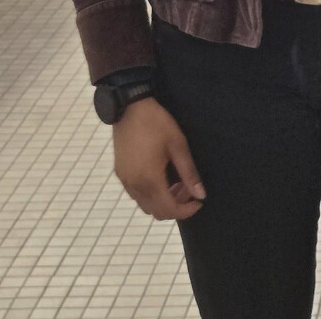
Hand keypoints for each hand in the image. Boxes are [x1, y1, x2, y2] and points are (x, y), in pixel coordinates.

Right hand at [113, 96, 206, 219]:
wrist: (128, 107)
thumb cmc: (156, 123)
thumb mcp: (178, 145)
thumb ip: (189, 173)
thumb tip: (201, 195)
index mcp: (150, 180)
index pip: (170, 210)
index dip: (186, 211)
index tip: (198, 202)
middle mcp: (135, 186)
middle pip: (157, 212)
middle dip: (176, 206)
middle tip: (188, 189)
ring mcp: (125, 181)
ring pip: (145, 206)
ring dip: (162, 202)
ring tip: (175, 183)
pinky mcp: (120, 174)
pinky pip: (136, 195)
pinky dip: (150, 195)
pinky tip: (160, 178)